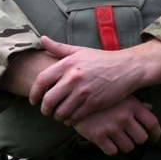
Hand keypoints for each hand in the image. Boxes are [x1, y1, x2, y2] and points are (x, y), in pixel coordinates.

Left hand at [30, 36, 145, 122]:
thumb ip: (58, 48)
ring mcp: (83, 92)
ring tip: (59, 114)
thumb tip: (42, 38)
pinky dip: (70, 120)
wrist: (126, 68)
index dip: (34, 93)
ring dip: (57, 116)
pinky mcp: (93, 104)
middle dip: (45, 109)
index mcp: (67, 64)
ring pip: (60, 112)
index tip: (33, 100)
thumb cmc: (101, 59)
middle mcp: (73, 78)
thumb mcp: (80, 51)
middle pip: (48, 100)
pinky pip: (74, 118)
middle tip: (46, 111)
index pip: (41, 81)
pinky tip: (71, 117)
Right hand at [72, 95, 160, 154]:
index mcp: (132, 105)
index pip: (152, 124)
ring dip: (125, 145)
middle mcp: (124, 117)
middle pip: (141, 138)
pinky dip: (111, 149)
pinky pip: (112, 151)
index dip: (156, 133)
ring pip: (128, 147)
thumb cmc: (100, 94)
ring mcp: (111, 127)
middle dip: (137, 139)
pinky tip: (108, 141)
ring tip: (118, 138)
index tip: (155, 138)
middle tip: (131, 136)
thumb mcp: (120, 94)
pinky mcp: (98, 136)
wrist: (74, 96)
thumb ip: (136, 103)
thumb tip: (150, 108)